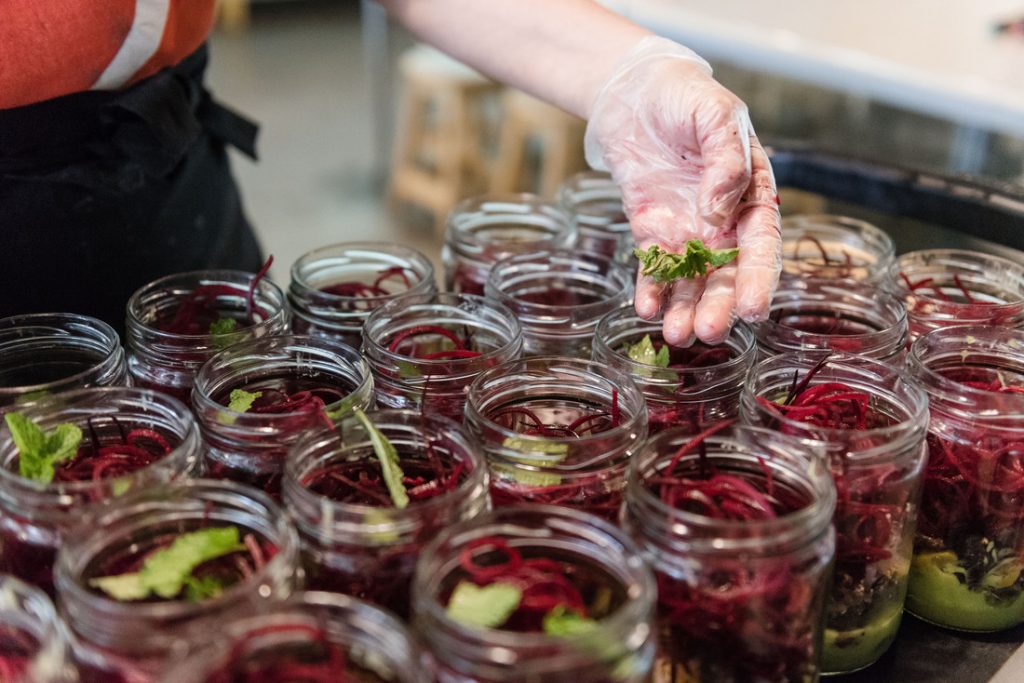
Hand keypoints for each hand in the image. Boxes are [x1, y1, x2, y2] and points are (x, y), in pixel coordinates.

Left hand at [584, 37, 780, 345]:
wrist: (636, 91)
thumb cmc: (686, 97)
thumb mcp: (717, 115)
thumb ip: (726, 161)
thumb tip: (719, 210)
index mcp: (752, 195)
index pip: (761, 245)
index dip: (758, 279)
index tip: (752, 309)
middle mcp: (723, 221)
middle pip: (726, 274)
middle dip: (718, 306)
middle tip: (707, 332)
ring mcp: (687, 229)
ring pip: (691, 280)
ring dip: (685, 309)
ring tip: (676, 334)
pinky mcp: (653, 231)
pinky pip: (655, 268)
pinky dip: (651, 290)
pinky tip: (645, 308)